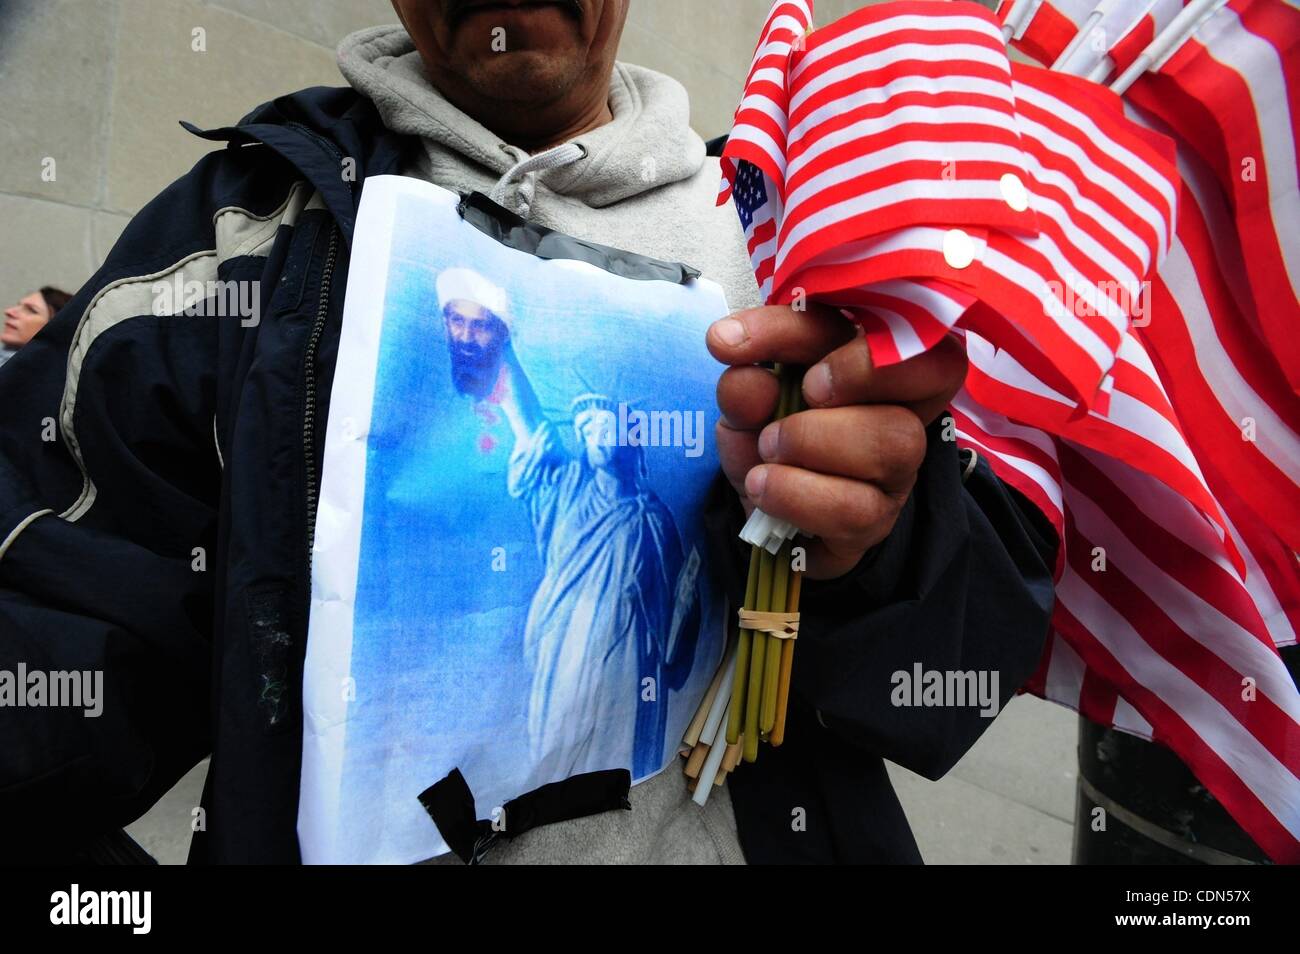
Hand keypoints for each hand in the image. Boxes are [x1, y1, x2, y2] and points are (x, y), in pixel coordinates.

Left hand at [707, 304, 966, 579]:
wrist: (766, 512)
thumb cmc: (769, 439)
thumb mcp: (746, 404)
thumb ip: (746, 387)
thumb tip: (747, 378)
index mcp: (873, 354)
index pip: (868, 316)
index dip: (801, 324)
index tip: (728, 343)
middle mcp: (902, 404)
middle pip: (931, 368)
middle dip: (855, 371)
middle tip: (795, 394)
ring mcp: (899, 465)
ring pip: (896, 440)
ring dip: (814, 439)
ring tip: (767, 450)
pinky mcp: (880, 518)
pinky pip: (860, 507)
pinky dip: (799, 494)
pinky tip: (765, 488)